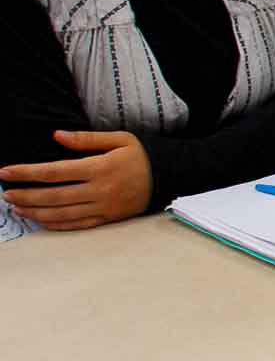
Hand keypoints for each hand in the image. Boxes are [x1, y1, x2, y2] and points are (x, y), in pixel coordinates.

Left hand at [0, 129, 152, 229]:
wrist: (172, 175)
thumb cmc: (144, 154)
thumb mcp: (120, 138)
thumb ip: (86, 138)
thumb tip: (56, 136)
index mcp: (100, 167)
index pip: (54, 171)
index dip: (26, 173)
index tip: (6, 172)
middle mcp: (100, 190)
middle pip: (54, 196)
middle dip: (26, 196)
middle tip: (6, 194)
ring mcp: (104, 206)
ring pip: (63, 213)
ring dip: (36, 212)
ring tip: (18, 208)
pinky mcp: (110, 218)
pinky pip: (79, 224)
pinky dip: (57, 225)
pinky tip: (42, 221)